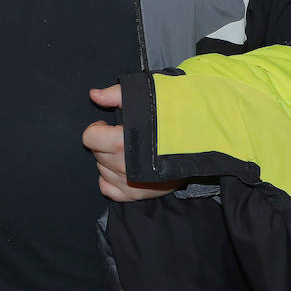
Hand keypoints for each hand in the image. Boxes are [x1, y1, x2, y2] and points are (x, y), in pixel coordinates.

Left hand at [83, 84, 179, 201]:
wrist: (200, 145)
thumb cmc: (173, 120)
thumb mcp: (147, 98)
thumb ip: (116, 95)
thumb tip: (94, 95)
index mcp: (122, 143)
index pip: (90, 138)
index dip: (97, 128)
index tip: (107, 125)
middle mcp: (123, 166)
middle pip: (97, 153)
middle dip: (105, 143)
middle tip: (122, 137)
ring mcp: (129, 184)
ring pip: (102, 169)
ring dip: (109, 160)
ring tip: (127, 151)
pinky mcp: (135, 195)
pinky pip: (108, 189)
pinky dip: (110, 179)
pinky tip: (122, 169)